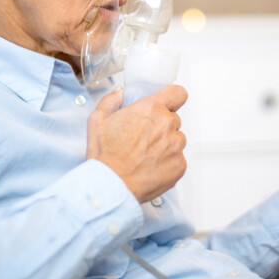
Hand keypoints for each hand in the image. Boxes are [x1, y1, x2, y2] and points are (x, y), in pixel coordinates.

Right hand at [86, 85, 187, 203]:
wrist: (112, 185)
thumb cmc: (105, 156)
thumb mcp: (98, 120)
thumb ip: (111, 101)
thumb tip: (121, 93)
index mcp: (150, 109)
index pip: (178, 93)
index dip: (173, 98)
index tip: (169, 103)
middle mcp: (166, 125)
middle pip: (174, 119)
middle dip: (162, 126)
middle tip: (144, 138)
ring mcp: (175, 145)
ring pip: (177, 139)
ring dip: (166, 144)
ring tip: (146, 155)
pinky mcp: (180, 165)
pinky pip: (178, 159)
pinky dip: (168, 162)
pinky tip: (151, 167)